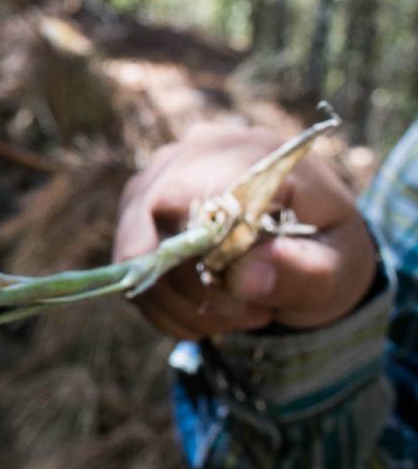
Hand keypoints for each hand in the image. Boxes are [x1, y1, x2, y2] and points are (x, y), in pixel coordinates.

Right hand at [114, 124, 375, 339]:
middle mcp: (188, 155)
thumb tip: (244, 276)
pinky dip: (163, 306)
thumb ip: (304, 270)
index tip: (240, 298)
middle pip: (147, 224)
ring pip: (132, 252)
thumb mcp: (341, 263)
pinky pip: (127, 270)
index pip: (183, 196)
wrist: (310, 242)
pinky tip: (207, 310)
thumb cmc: (328, 247)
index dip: (194, 256)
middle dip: (189, 288)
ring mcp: (154, 181)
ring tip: (233, 313)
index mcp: (246, 153)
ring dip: (177, 303)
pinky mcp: (135, 212)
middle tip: (246, 314)